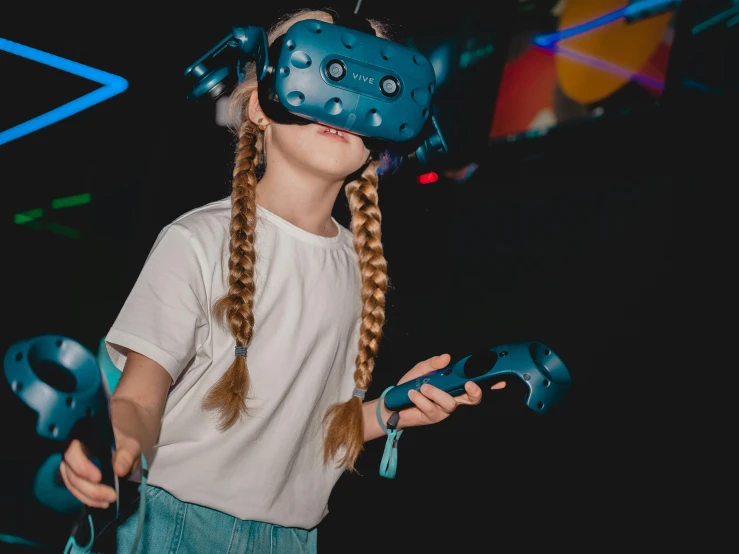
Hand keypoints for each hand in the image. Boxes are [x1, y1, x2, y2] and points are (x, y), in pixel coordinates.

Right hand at [59, 430, 141, 508]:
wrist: (121, 454)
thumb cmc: (122, 447)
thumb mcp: (131, 446)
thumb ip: (127, 454)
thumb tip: (119, 471)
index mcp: (83, 436)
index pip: (71, 449)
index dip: (81, 465)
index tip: (98, 478)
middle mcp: (71, 451)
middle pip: (71, 471)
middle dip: (89, 487)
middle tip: (110, 496)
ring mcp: (70, 465)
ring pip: (72, 483)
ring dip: (89, 496)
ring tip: (109, 501)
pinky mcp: (73, 478)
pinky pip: (75, 491)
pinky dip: (88, 499)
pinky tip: (102, 503)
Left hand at [384, 353, 505, 429]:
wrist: (393, 402)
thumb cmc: (411, 385)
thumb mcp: (422, 369)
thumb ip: (434, 363)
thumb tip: (447, 357)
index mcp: (453, 385)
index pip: (475, 383)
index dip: (489, 382)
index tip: (498, 379)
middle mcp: (453, 398)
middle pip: (472, 399)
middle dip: (474, 392)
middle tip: (469, 384)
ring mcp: (444, 409)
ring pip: (450, 403)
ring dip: (437, 393)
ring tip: (423, 387)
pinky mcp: (432, 417)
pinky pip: (431, 409)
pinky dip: (420, 399)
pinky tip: (412, 394)